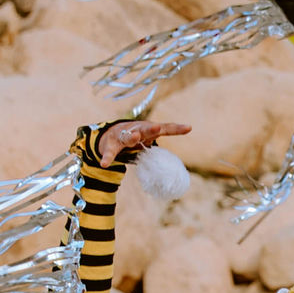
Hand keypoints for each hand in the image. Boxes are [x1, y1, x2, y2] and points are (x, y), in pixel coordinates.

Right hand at [75, 120, 190, 168]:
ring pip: (127, 137)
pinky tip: (105, 164)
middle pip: (145, 129)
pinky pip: (110, 153)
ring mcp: (122, 136)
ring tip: (134, 137)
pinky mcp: (111, 145)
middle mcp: (136, 129)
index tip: (189, 128)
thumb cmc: (137, 134)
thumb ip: (164, 134)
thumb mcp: (150, 135)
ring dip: (131, 137)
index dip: (176, 128)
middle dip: (151, 128)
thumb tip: (187, 131)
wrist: (111, 133)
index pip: (165, 128)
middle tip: (156, 128)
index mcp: (149, 129)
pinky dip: (107, 158)